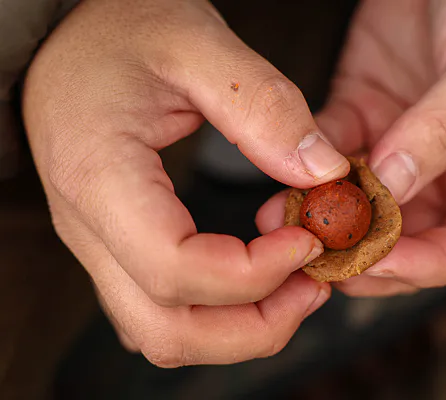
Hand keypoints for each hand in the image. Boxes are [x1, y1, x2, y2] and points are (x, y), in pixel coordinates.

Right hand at [22, 0, 348, 365]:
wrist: (68, 38)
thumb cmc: (120, 28)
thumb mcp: (196, 45)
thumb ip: (264, 106)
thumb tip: (326, 172)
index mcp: (99, 176)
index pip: (174, 268)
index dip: (254, 271)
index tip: (311, 238)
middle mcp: (89, 228)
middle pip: (168, 330)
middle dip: (256, 325)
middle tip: (316, 284)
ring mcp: (100, 245)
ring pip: (166, 334)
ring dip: (241, 329)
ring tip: (299, 285)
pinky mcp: (118, 245)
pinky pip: (163, 311)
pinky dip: (220, 315)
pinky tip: (261, 278)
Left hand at [259, 0, 445, 295]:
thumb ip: (445, 130)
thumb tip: (393, 185)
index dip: (424, 266)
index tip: (376, 260)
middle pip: (409, 238)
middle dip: (364, 251)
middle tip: (322, 253)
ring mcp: (404, 145)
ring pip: (363, 202)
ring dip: (326, 216)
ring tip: (288, 220)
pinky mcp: (365, 113)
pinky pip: (334, 153)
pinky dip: (309, 170)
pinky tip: (285, 178)